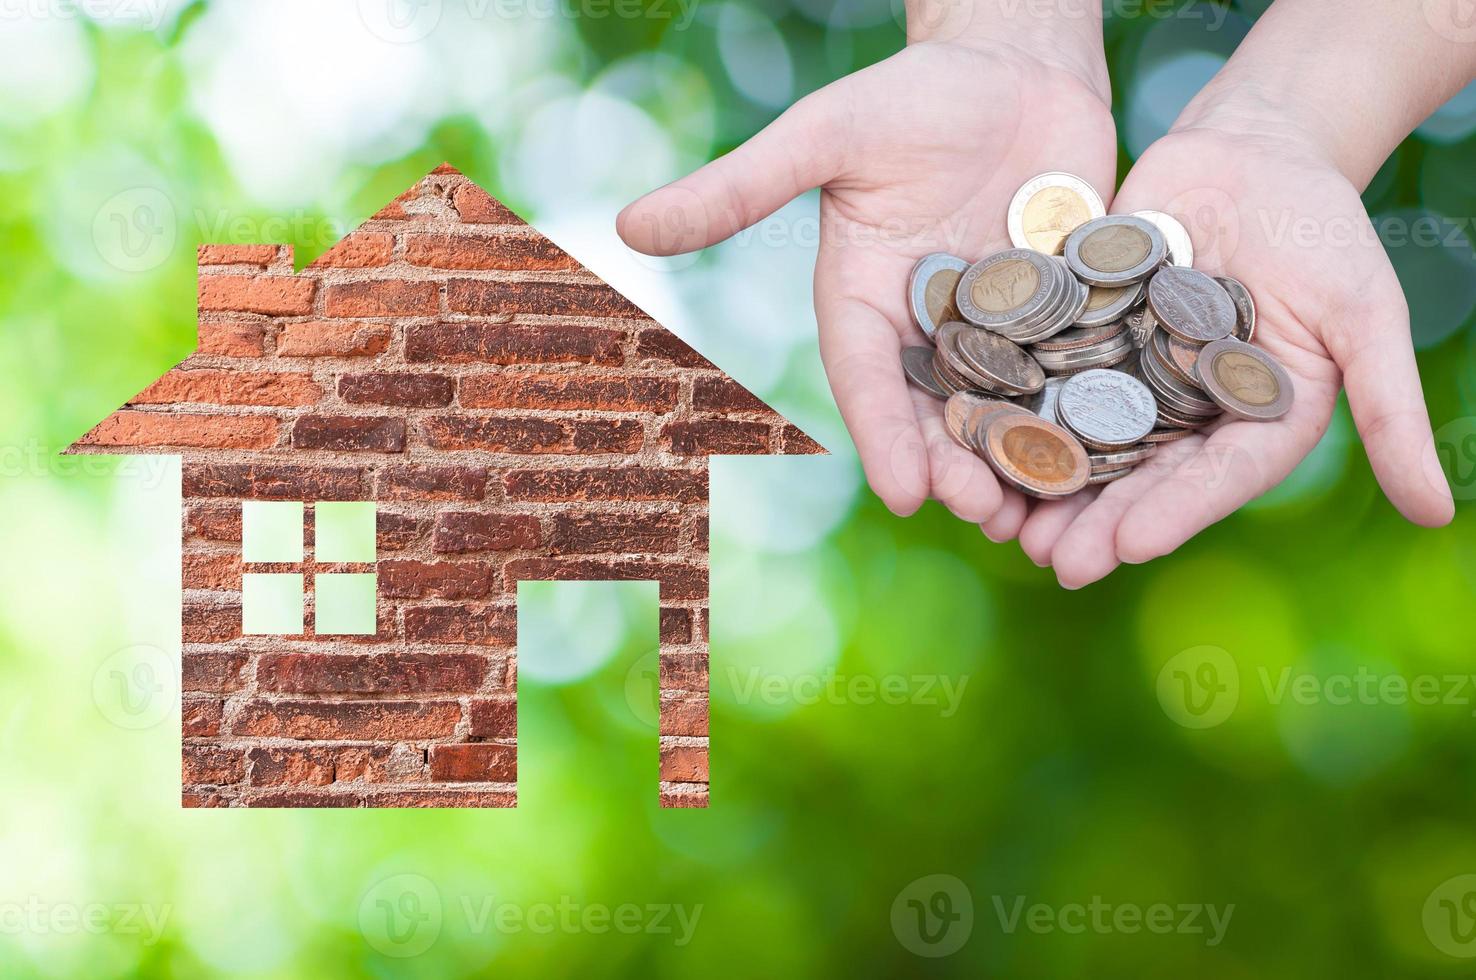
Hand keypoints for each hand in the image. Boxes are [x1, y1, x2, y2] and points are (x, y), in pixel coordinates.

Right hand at [618, 26, 1115, 537]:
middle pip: (938, 410)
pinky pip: (1073, 370)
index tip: (904, 492)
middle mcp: (926, 326)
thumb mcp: (824, 135)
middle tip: (985, 512)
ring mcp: (998, 324)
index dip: (884, 435)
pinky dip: (1086, 415)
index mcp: (863, 301)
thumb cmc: (914, 91)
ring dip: (1022, 460)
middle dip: (958, 463)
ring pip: (1006, 407)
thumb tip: (627, 226)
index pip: (867, 379)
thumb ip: (740, 188)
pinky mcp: (1062, 312)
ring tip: (1046, 510)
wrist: (1017, 60)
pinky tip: (1112, 457)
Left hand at [1018, 122, 1455, 587]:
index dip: (1170, 514)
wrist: (1251, 149)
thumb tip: (1441, 518)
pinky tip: (971, 435)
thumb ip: (1389, 409)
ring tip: (1001, 523)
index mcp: (1253, 423)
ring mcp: (1127, 377)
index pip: (1211, 481)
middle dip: (1093, 520)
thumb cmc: (1323, 227)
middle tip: (1050, 563)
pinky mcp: (1080, 335)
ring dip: (1043, 482)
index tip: (1125, 549)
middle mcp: (1184, 413)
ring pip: (1080, 438)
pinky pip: (1042, 373)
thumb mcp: (1366, 314)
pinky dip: (1009, 405)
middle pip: (1137, 476)